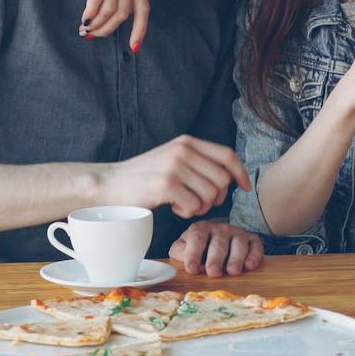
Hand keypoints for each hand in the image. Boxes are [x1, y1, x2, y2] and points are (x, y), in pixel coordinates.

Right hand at [62, 0, 150, 49]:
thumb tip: (111, 8)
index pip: (144, 7)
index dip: (140, 29)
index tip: (133, 47)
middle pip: (123, 13)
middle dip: (109, 30)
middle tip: (92, 36)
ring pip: (110, 8)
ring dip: (97, 24)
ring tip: (84, 30)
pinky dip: (90, 14)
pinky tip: (83, 20)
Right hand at [97, 135, 252, 219]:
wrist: (108, 183)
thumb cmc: (142, 177)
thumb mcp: (172, 158)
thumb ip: (196, 161)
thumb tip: (229, 176)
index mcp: (188, 142)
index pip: (228, 155)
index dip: (241, 173)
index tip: (246, 188)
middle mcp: (184, 150)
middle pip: (223, 180)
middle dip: (217, 198)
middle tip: (198, 203)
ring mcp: (175, 167)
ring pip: (210, 195)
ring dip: (200, 207)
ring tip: (182, 204)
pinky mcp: (166, 185)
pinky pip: (194, 206)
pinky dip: (187, 213)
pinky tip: (173, 208)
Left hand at [169, 221, 265, 277]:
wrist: (220, 239)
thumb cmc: (199, 249)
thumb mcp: (185, 247)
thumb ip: (179, 251)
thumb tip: (182, 255)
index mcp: (201, 229)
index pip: (197, 237)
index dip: (193, 253)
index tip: (191, 269)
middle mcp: (220, 229)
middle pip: (218, 242)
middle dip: (215, 259)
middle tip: (213, 273)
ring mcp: (237, 233)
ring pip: (238, 243)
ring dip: (236, 258)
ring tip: (232, 272)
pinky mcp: (252, 239)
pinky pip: (255, 245)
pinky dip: (254, 255)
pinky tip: (250, 266)